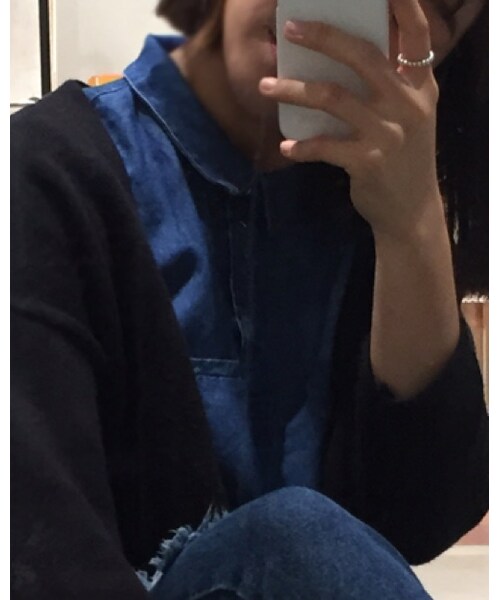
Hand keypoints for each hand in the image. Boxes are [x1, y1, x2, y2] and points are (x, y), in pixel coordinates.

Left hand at [259, 0, 442, 241]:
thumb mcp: (409, 115)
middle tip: (290, 28)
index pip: (415, 33)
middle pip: (363, 56)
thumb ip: (389, 85)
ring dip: (293, 90)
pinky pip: (325, 147)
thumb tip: (341, 54)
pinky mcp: (368, 162)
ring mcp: (388, 133)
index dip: (400, 4)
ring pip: (334, 98)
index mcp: (420, 85)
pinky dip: (302, 146)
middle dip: (323, 37)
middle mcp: (408, 103)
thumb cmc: (402, 156)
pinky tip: (285, 147)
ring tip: (265, 87)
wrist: (411, 209)